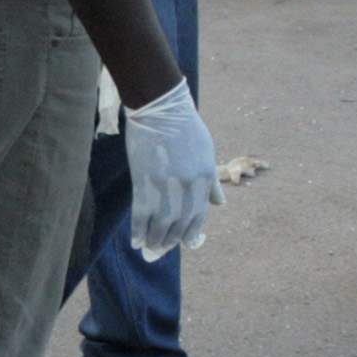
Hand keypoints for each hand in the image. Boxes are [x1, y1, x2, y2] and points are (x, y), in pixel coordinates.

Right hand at [119, 79, 222, 259]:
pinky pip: (141, 213)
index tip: (186, 243)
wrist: (161, 108)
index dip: (192, 232)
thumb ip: (212, 180)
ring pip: (161, 223)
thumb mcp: (207, 152)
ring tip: (151, 247)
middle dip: (172, 240)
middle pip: (180, 223)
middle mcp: (187, 185)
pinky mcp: (144, 180)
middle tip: (164, 248)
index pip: (199, 215)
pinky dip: (139, 229)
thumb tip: (220, 204)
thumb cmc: (186, 127)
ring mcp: (165, 184)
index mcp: (204, 177)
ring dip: (156, 239)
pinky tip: (136, 240)